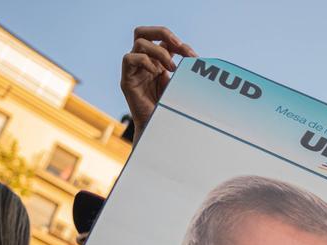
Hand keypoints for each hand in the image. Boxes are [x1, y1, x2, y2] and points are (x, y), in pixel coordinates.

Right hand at [121, 26, 196, 141]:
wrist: (160, 131)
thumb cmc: (172, 111)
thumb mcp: (182, 87)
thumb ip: (186, 72)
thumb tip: (200, 60)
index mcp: (157, 62)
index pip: (164, 40)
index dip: (179, 44)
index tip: (194, 56)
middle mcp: (144, 63)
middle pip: (143, 32)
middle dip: (162, 32)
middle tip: (178, 45)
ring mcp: (134, 70)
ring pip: (139, 42)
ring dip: (159, 52)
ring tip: (171, 67)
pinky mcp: (127, 80)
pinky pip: (129, 58)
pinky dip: (145, 61)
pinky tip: (157, 72)